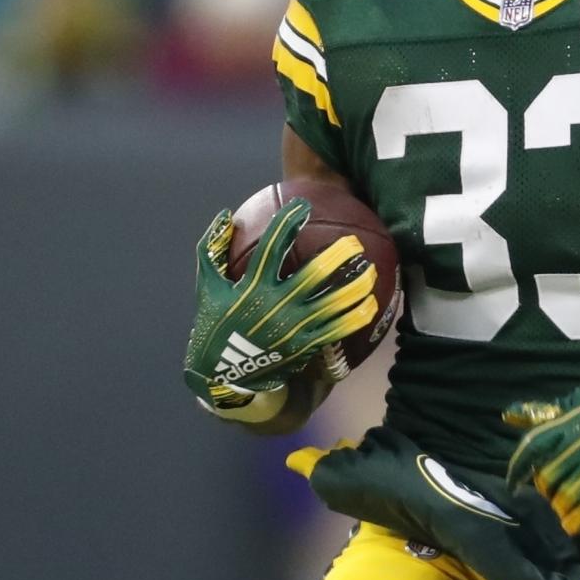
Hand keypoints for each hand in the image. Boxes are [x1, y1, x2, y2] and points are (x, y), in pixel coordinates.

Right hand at [182, 197, 378, 423]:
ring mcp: (293, 328)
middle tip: (355, 242)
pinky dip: (356, 317)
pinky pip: (336, 330)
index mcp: (251, 286)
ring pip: (332, 303)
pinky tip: (371, 305)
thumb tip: (224, 214)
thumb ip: (212, 249)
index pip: (271, 248)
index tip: (303, 206)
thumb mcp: (206, 286)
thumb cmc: (215, 323)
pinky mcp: (304, 347)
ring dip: (355, 286)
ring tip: (372, 271)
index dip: (287, 224)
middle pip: (313, 275)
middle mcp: (275, 306)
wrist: (222, 374)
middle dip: (337, 256)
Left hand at [500, 378, 579, 534]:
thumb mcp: (577, 403)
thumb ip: (543, 413)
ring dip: (559, 507)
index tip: (512, 484)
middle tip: (544, 496)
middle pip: (549, 476)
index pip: (534, 446)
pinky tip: (572, 525)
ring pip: (570, 493)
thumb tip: (507, 416)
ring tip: (558, 511)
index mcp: (570, 422)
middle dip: (543, 491)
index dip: (518, 468)